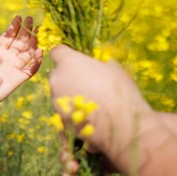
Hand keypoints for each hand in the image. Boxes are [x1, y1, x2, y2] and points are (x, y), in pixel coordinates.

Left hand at [0, 15, 42, 100]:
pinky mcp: (17, 79)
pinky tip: (39, 53)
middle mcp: (7, 58)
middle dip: (26, 31)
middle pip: (20, 42)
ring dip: (33, 43)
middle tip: (31, 19)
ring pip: (27, 53)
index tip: (19, 16)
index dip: (15, 27)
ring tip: (37, 32)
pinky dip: (36, 62)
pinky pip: (30, 70)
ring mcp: (14, 67)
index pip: (9, 36)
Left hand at [49, 45, 157, 161]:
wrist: (122, 124)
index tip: (75, 62)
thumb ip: (95, 63)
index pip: (57, 52)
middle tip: (86, 83)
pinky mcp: (58, 116)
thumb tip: (93, 64)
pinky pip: (62, 108)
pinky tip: (88, 114)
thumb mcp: (112, 67)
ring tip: (90, 101)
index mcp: (68, 61)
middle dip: (68, 76)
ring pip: (59, 91)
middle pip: (58, 73)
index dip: (66, 56)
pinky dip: (71, 109)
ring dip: (69, 93)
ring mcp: (55, 98)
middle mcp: (56, 78)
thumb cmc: (119, 91)